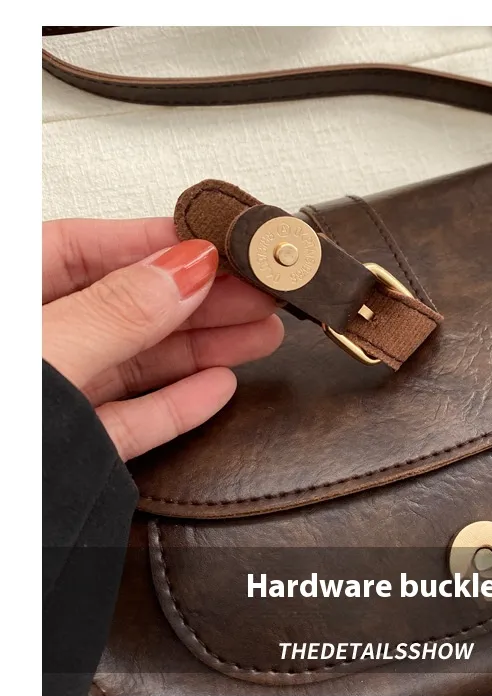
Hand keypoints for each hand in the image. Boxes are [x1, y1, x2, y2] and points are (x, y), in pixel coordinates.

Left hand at [42, 218, 283, 460]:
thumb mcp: (43, 356)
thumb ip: (114, 315)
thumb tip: (183, 273)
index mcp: (7, 301)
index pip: (78, 248)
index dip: (155, 242)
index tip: (217, 243)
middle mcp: (31, 348)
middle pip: (123, 307)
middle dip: (200, 298)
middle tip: (259, 291)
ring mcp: (50, 401)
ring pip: (136, 363)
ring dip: (204, 348)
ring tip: (261, 332)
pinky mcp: (71, 450)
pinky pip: (131, 419)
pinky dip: (177, 404)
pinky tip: (217, 385)